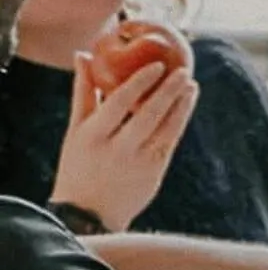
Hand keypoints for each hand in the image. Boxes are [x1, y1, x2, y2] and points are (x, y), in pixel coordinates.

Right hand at [49, 56, 198, 231]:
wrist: (88, 214)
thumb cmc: (79, 163)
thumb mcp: (75, 130)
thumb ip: (83, 93)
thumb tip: (83, 55)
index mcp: (91, 136)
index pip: (118, 103)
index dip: (140, 82)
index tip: (157, 65)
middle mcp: (116, 149)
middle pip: (148, 115)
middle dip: (168, 91)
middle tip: (183, 70)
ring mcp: (138, 162)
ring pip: (165, 128)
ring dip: (181, 104)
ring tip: (191, 84)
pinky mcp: (155, 172)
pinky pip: (171, 141)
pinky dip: (180, 120)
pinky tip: (187, 104)